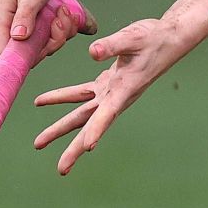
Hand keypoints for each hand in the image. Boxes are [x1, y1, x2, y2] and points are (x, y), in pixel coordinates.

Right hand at [0, 0, 93, 57]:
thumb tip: (18, 38)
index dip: (25, 59)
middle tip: (61, 18)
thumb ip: (25, 16)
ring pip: (44, 44)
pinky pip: (51, 35)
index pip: (6, 54)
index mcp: (1, 21)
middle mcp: (11, 27)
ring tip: (65, 10)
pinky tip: (68, 12)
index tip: (48, 45)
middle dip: (53, 39)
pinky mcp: (36, 23)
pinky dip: (63, 27)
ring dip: (61, 31)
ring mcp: (24, 26)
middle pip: (31, 53)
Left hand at [32, 0, 207, 173]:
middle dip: (75, 148)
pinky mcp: (107, 82)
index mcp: (124, 89)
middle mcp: (116, 97)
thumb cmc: (154, 39)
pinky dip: (62, 97)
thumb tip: (92, 51)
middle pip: (91, 125)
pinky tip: (42, 102)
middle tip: (61, 169)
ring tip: (40, 143)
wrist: (168, 39)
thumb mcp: (134, 38)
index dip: (98, 130)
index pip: (108, 113)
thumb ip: (113, 45)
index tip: (87, 147)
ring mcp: (110, 91)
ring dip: (60, 128)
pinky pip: (80, 94)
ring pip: (81, 114)